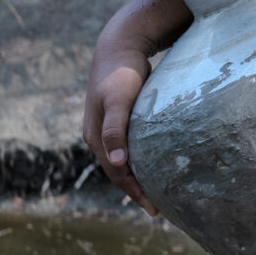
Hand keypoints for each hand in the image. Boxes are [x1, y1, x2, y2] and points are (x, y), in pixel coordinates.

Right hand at [83, 34, 157, 215]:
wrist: (118, 45)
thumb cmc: (120, 72)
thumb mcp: (118, 100)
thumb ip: (116, 130)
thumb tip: (118, 163)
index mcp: (96, 137)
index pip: (116, 174)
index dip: (134, 192)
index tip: (154, 208)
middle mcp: (98, 136)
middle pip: (118, 171)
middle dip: (136, 191)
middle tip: (159, 209)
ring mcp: (107, 128)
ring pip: (123, 161)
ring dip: (138, 177)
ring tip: (157, 192)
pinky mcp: (119, 118)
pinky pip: (129, 146)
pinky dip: (139, 160)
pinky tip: (153, 163)